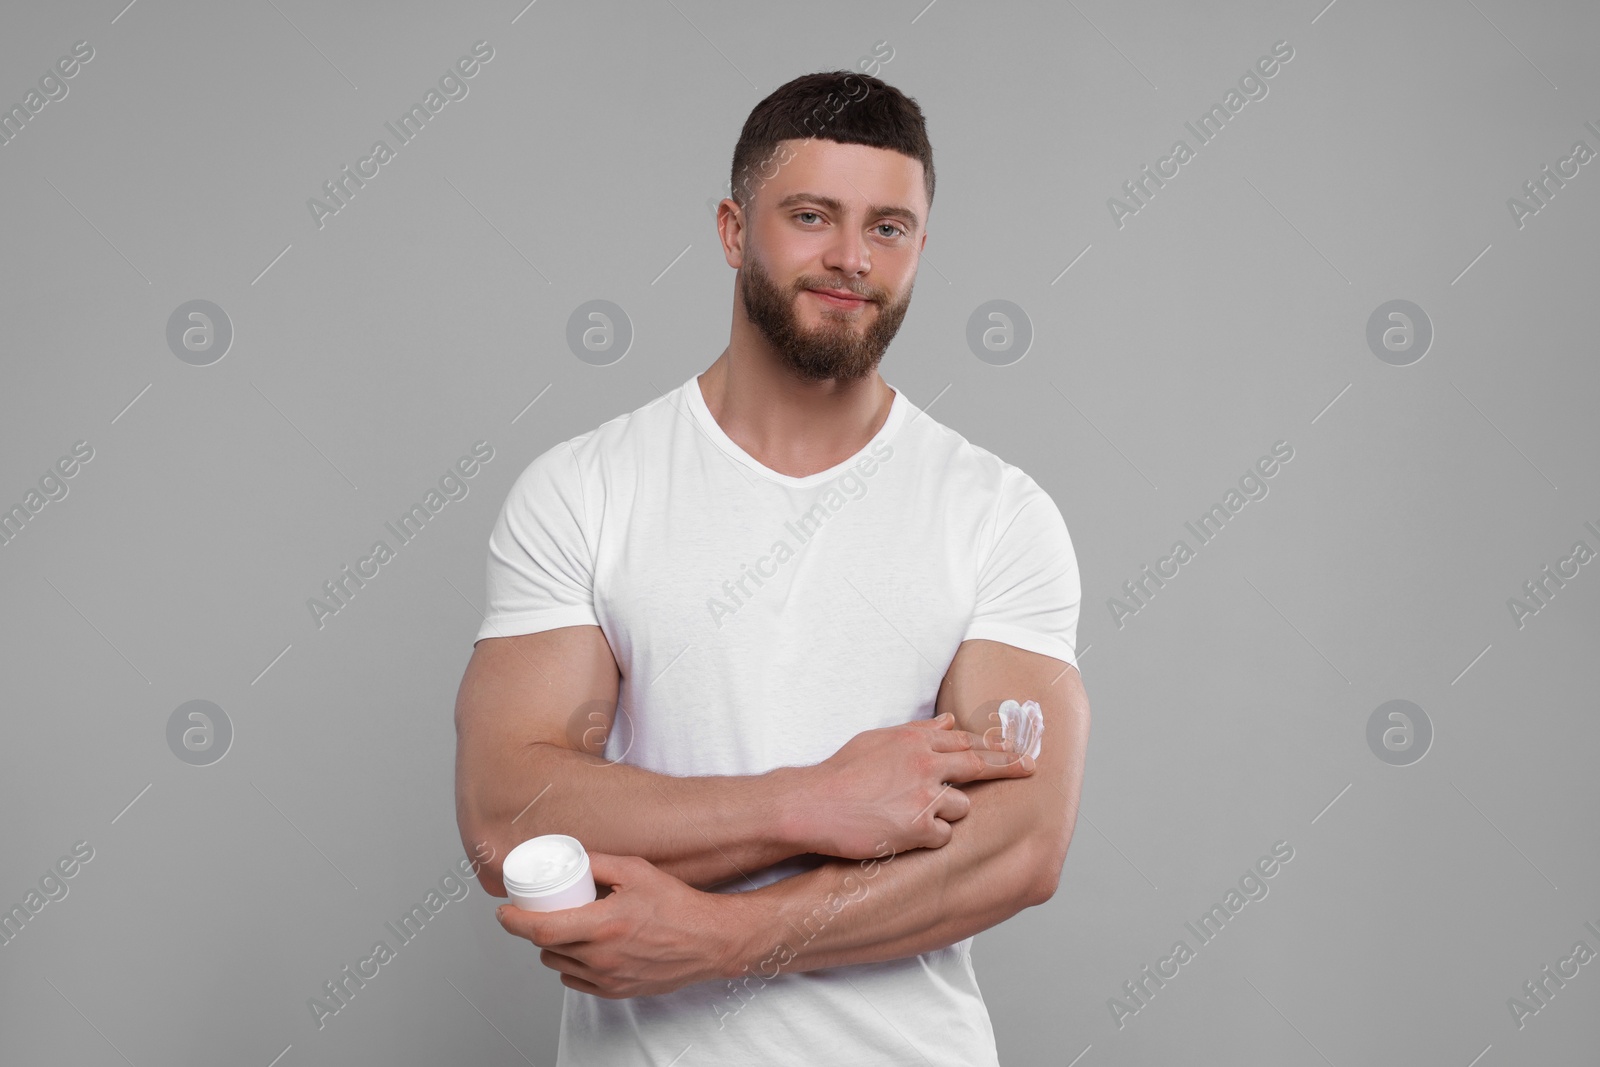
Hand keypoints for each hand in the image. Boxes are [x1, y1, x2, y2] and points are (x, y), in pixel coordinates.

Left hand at [495, 852, 742, 998]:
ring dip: (553, 947)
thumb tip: (568, 855)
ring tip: (565, 927)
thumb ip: (597, 862)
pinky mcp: (616, 991)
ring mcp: (607, 978)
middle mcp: (601, 957)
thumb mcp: (636, 870)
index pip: (540, 929)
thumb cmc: (677, 905)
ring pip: (558, 965)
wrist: (707, 940)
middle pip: (545, 947)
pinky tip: (582, 948)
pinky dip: (571, 965)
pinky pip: (576, 982)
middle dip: (534, 928)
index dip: (513, 921)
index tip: (504, 911)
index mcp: (603, 925)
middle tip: (540, 910)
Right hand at [797, 712, 1034, 858]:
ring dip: (946, 813)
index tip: (1019, 749)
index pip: (966, 741)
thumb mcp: (878, 739)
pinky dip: (929, 838)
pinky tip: (904, 834)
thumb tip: (949, 720)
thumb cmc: (841, 773)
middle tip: (1031, 769)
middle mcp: (926, 764)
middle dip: (1010, 767)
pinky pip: (943, 836)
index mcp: (916, 741)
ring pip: (961, 807)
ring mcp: (924, 796)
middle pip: (980, 765)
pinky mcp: (918, 828)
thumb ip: (917, 731)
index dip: (996, 746)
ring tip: (911, 814)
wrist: (813, 804)